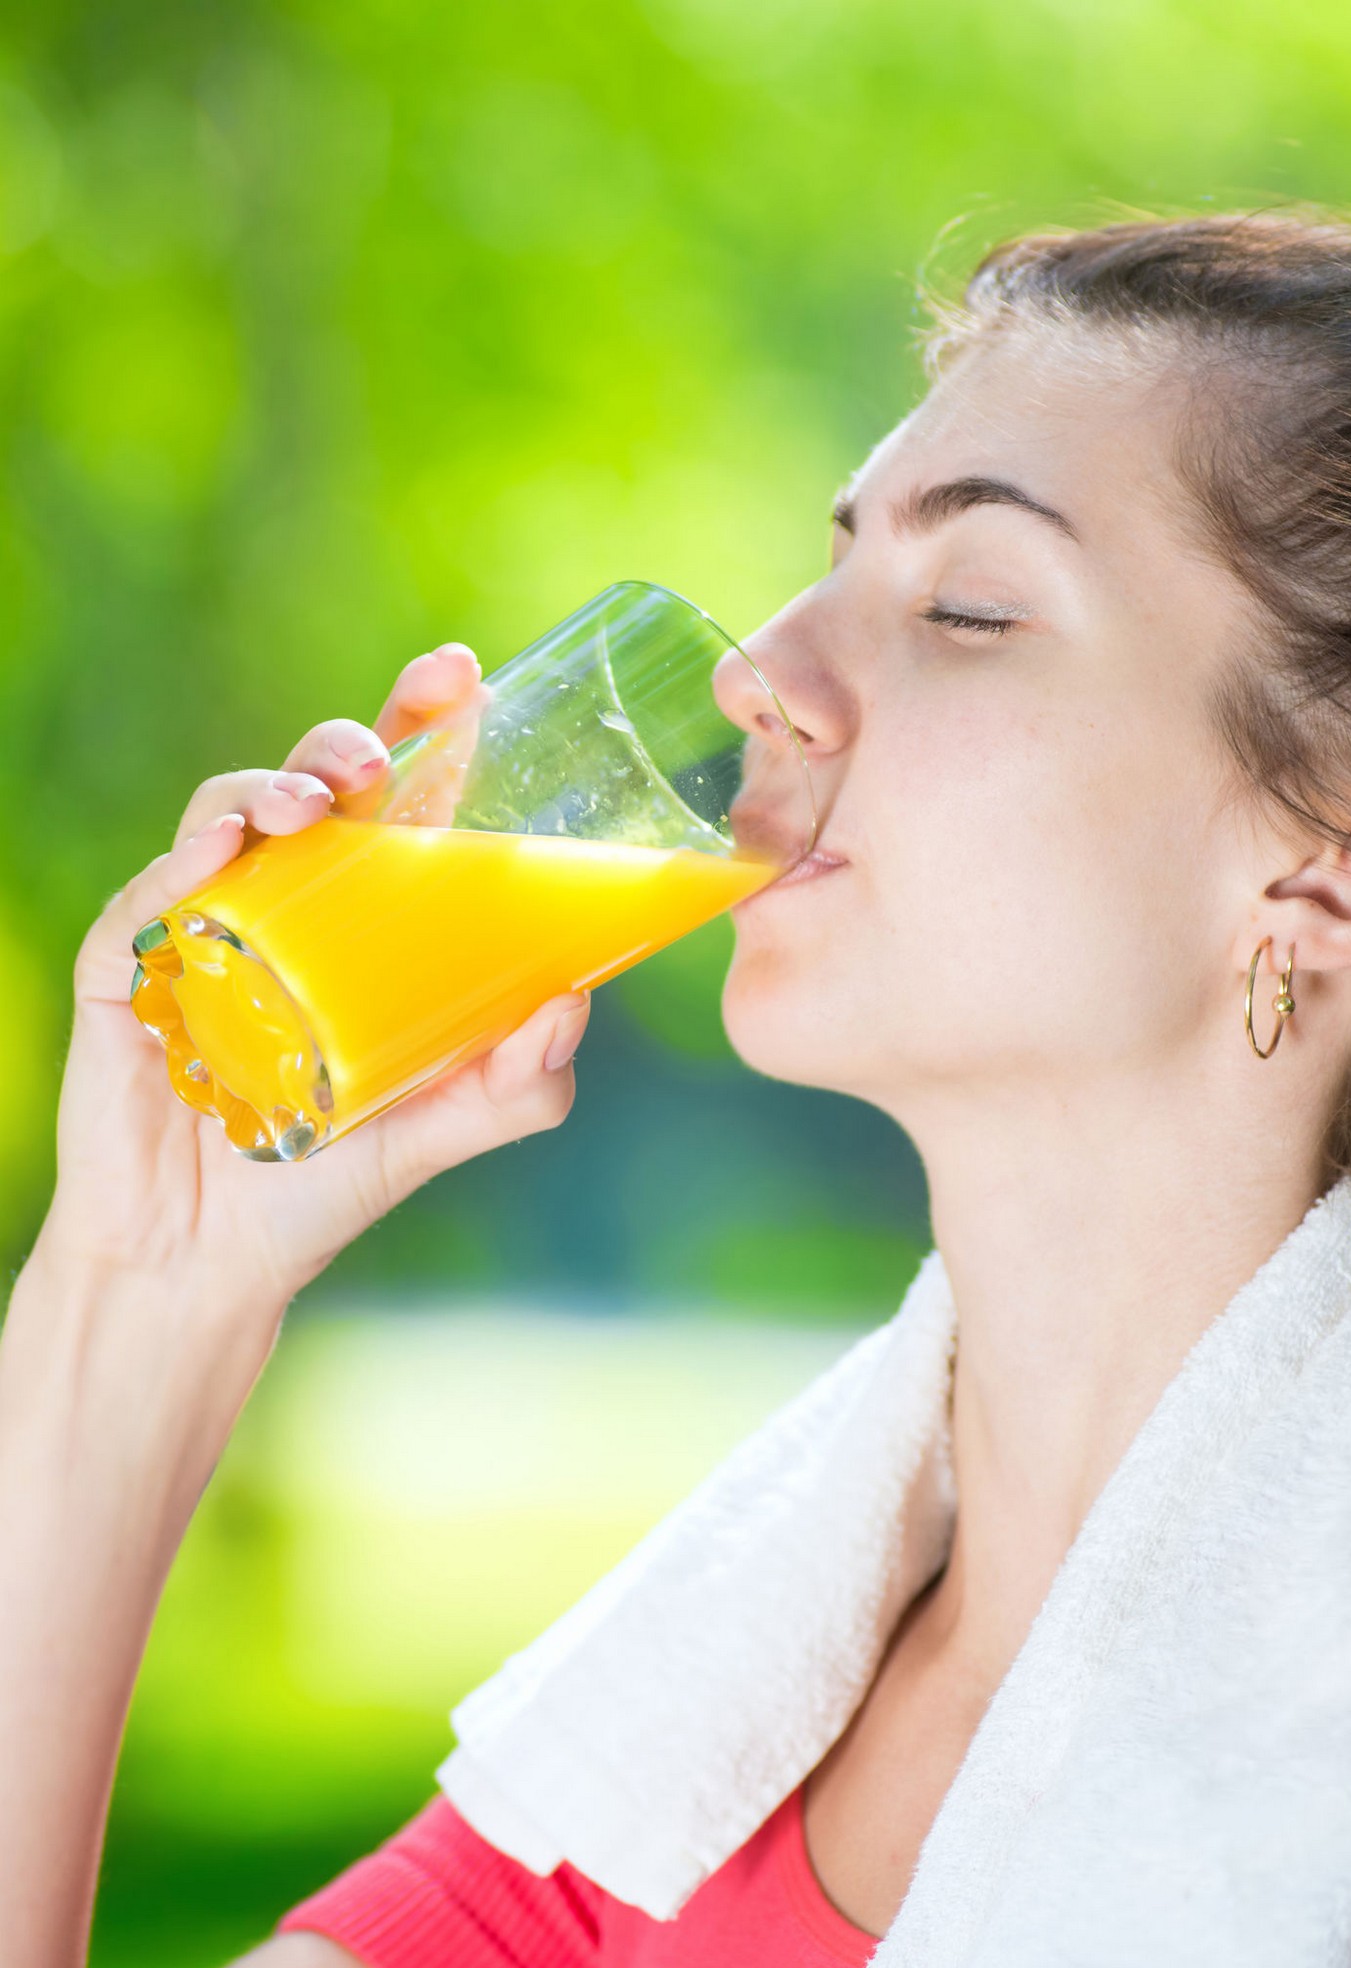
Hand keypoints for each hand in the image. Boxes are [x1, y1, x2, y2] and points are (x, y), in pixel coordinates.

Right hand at [31, 642, 592, 1344]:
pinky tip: (220, 850)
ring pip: (228, 814)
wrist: (210, 1260)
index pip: (398, 802)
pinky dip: (184, 862)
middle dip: (349, 740)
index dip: (426, 729)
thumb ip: (520, 1080)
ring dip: (270, 787)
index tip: (464, 676)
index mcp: (362, 918)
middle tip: (386, 754)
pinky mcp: (129, 970)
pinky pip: (149, 897)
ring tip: (311, 801)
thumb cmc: (327, 1177)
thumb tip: (573, 1000)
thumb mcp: (448, 1123)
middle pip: (315, 785)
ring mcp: (201, 927)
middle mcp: (285, 904)